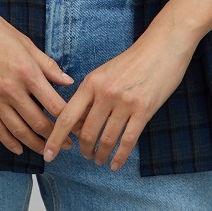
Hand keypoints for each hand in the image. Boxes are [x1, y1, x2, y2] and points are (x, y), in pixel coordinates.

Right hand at [0, 0, 74, 157]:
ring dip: (36, 144)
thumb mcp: (25, 42)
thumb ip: (47, 65)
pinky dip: (10, 142)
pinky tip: (20, 149)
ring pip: (19, 130)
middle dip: (57, 136)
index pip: (54, 104)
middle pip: (39, 122)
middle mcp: (12, 89)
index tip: (79, 126)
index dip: (70, 119)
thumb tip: (68, 81)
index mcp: (26, 71)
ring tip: (48, 150)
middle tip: (69, 144)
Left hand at [42, 19, 195, 169]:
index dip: (55, 138)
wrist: (163, 45)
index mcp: (92, 82)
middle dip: (84, 150)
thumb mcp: (105, 72)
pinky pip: (127, 141)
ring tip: (99, 161)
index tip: (48, 154)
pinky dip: (119, 157)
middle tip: (85, 156)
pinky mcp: (144, 110)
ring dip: (100, 155)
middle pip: (86, 133)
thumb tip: (77, 122)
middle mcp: (105, 93)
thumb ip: (92, 94)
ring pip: (106, 140)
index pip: (67, 116)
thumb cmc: (133, 60)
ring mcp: (125, 102)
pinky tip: (115, 164)